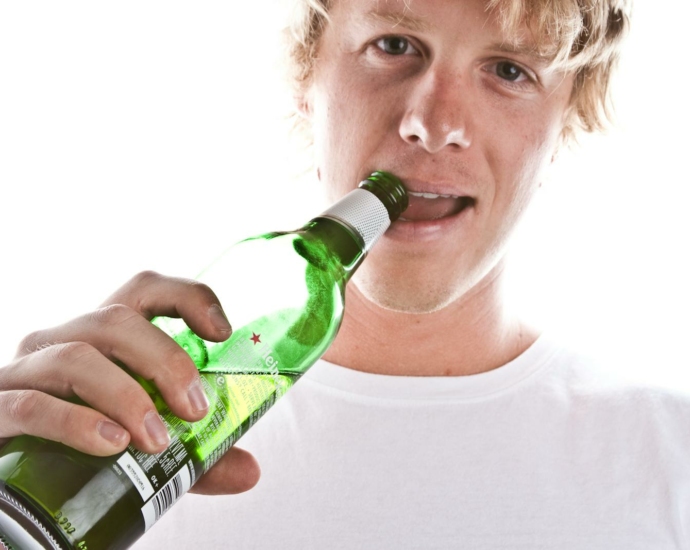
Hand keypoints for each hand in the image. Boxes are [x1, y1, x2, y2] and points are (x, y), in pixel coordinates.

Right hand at [0, 270, 259, 494]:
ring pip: (77, 357)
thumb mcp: (145, 451)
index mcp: (103, 340)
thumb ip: (193, 458)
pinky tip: (110, 445)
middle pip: (117, 320)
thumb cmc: (80, 451)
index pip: (145, 290)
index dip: (188, 297)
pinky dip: (75, 423)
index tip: (223, 332)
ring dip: (127, 396)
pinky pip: (32, 403)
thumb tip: (249, 471)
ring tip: (155, 440)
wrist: (12, 489)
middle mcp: (62, 341)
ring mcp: (25, 371)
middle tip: (195, 409)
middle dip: (165, 360)